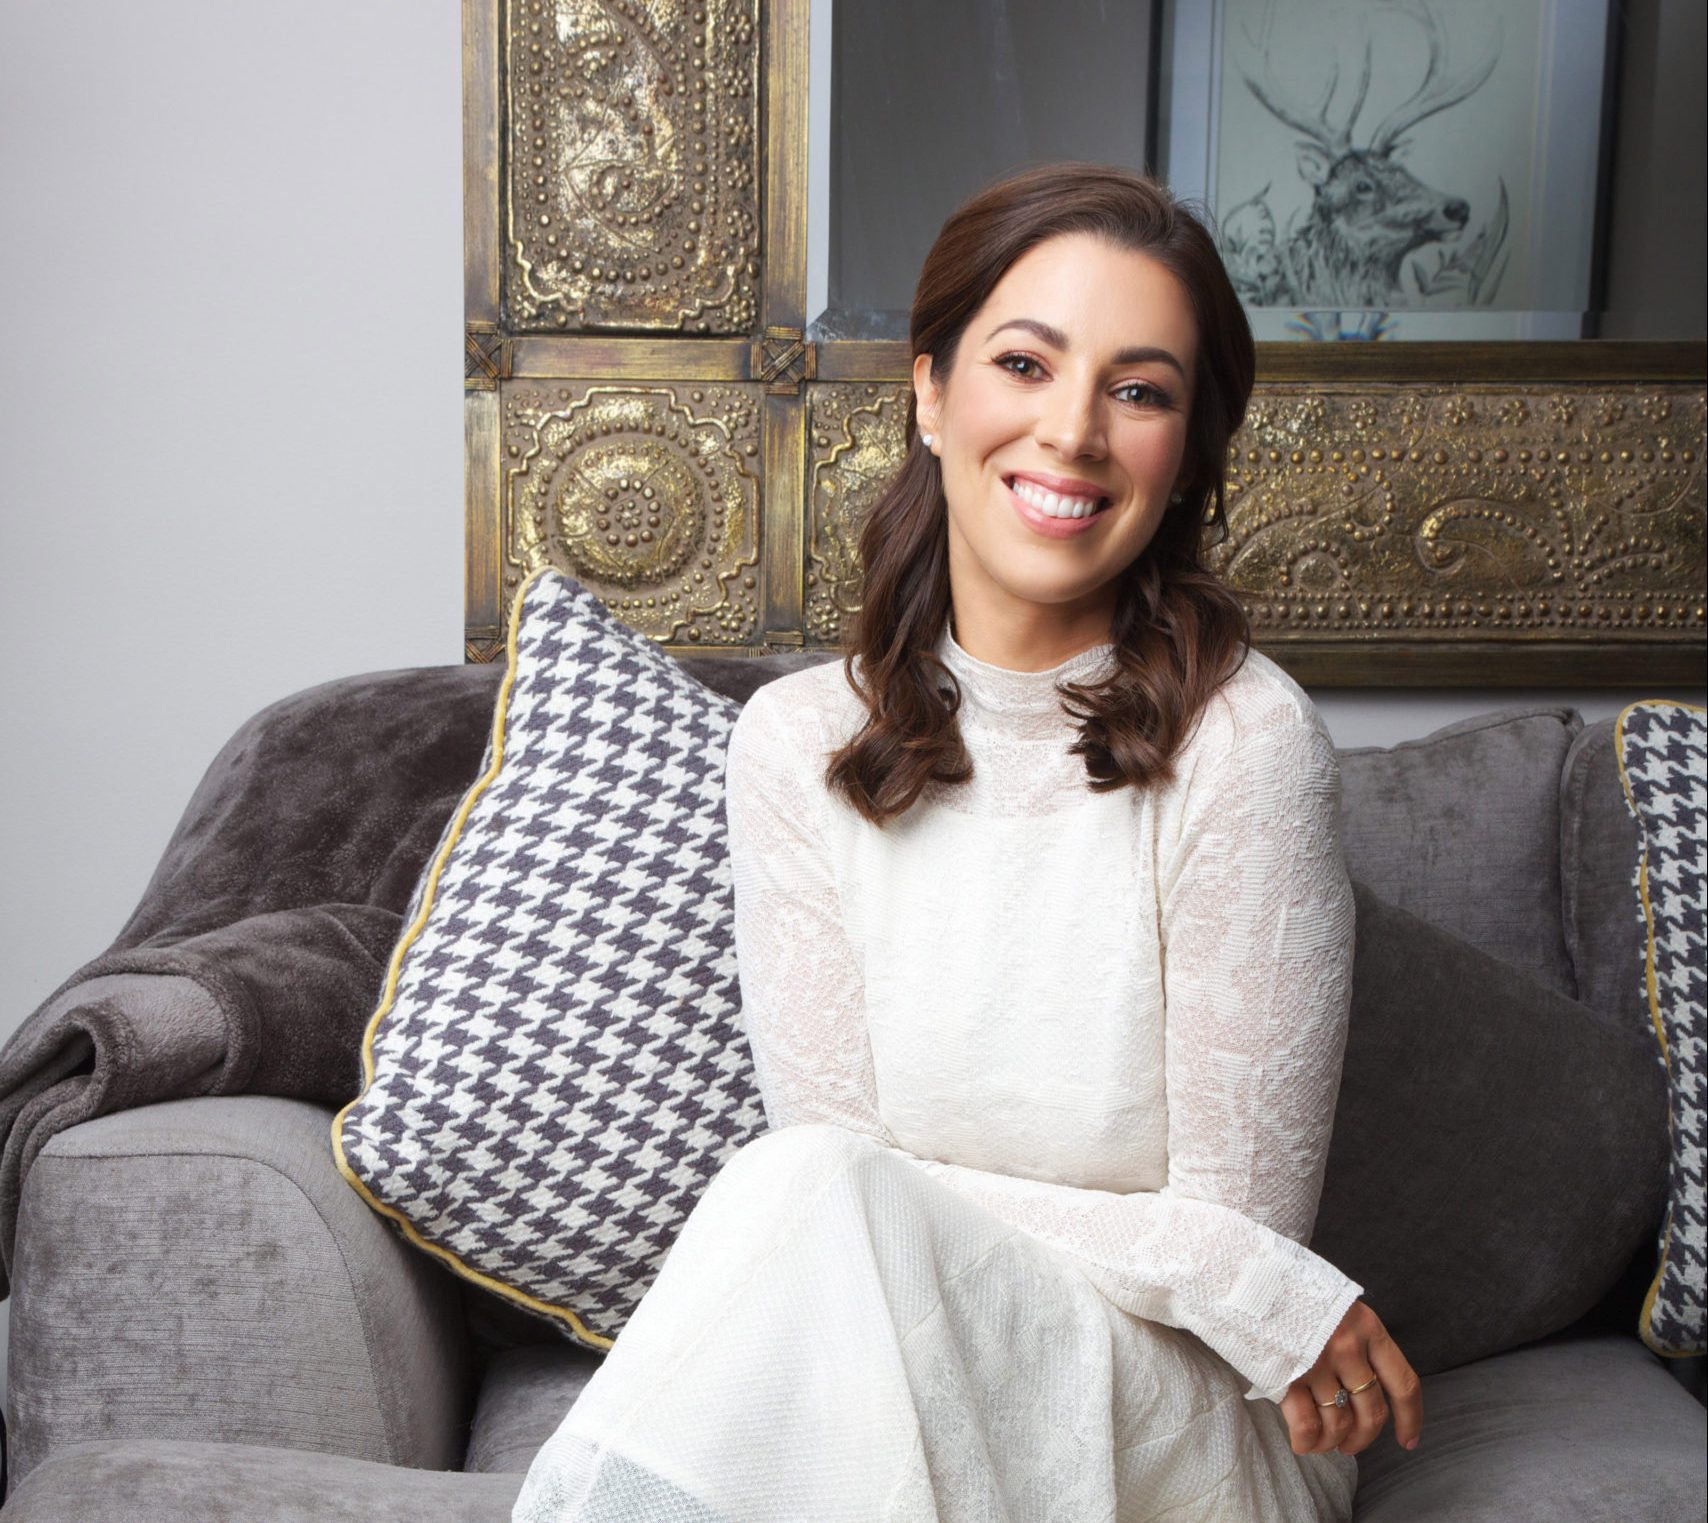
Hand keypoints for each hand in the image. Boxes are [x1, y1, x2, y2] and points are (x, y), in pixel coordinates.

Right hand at [1279, 1299, 1421, 1457]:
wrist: (1247, 1270)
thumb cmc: (1293, 1288)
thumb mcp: (1337, 1303)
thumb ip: (1356, 1338)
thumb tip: (1363, 1385)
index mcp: (1367, 1327)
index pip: (1403, 1384)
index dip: (1410, 1419)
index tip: (1408, 1440)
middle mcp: (1348, 1348)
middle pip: (1371, 1412)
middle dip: (1364, 1437)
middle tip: (1352, 1444)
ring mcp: (1317, 1363)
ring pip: (1339, 1423)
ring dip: (1334, 1442)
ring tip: (1325, 1443)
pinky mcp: (1287, 1375)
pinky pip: (1306, 1424)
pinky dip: (1307, 1442)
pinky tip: (1303, 1444)